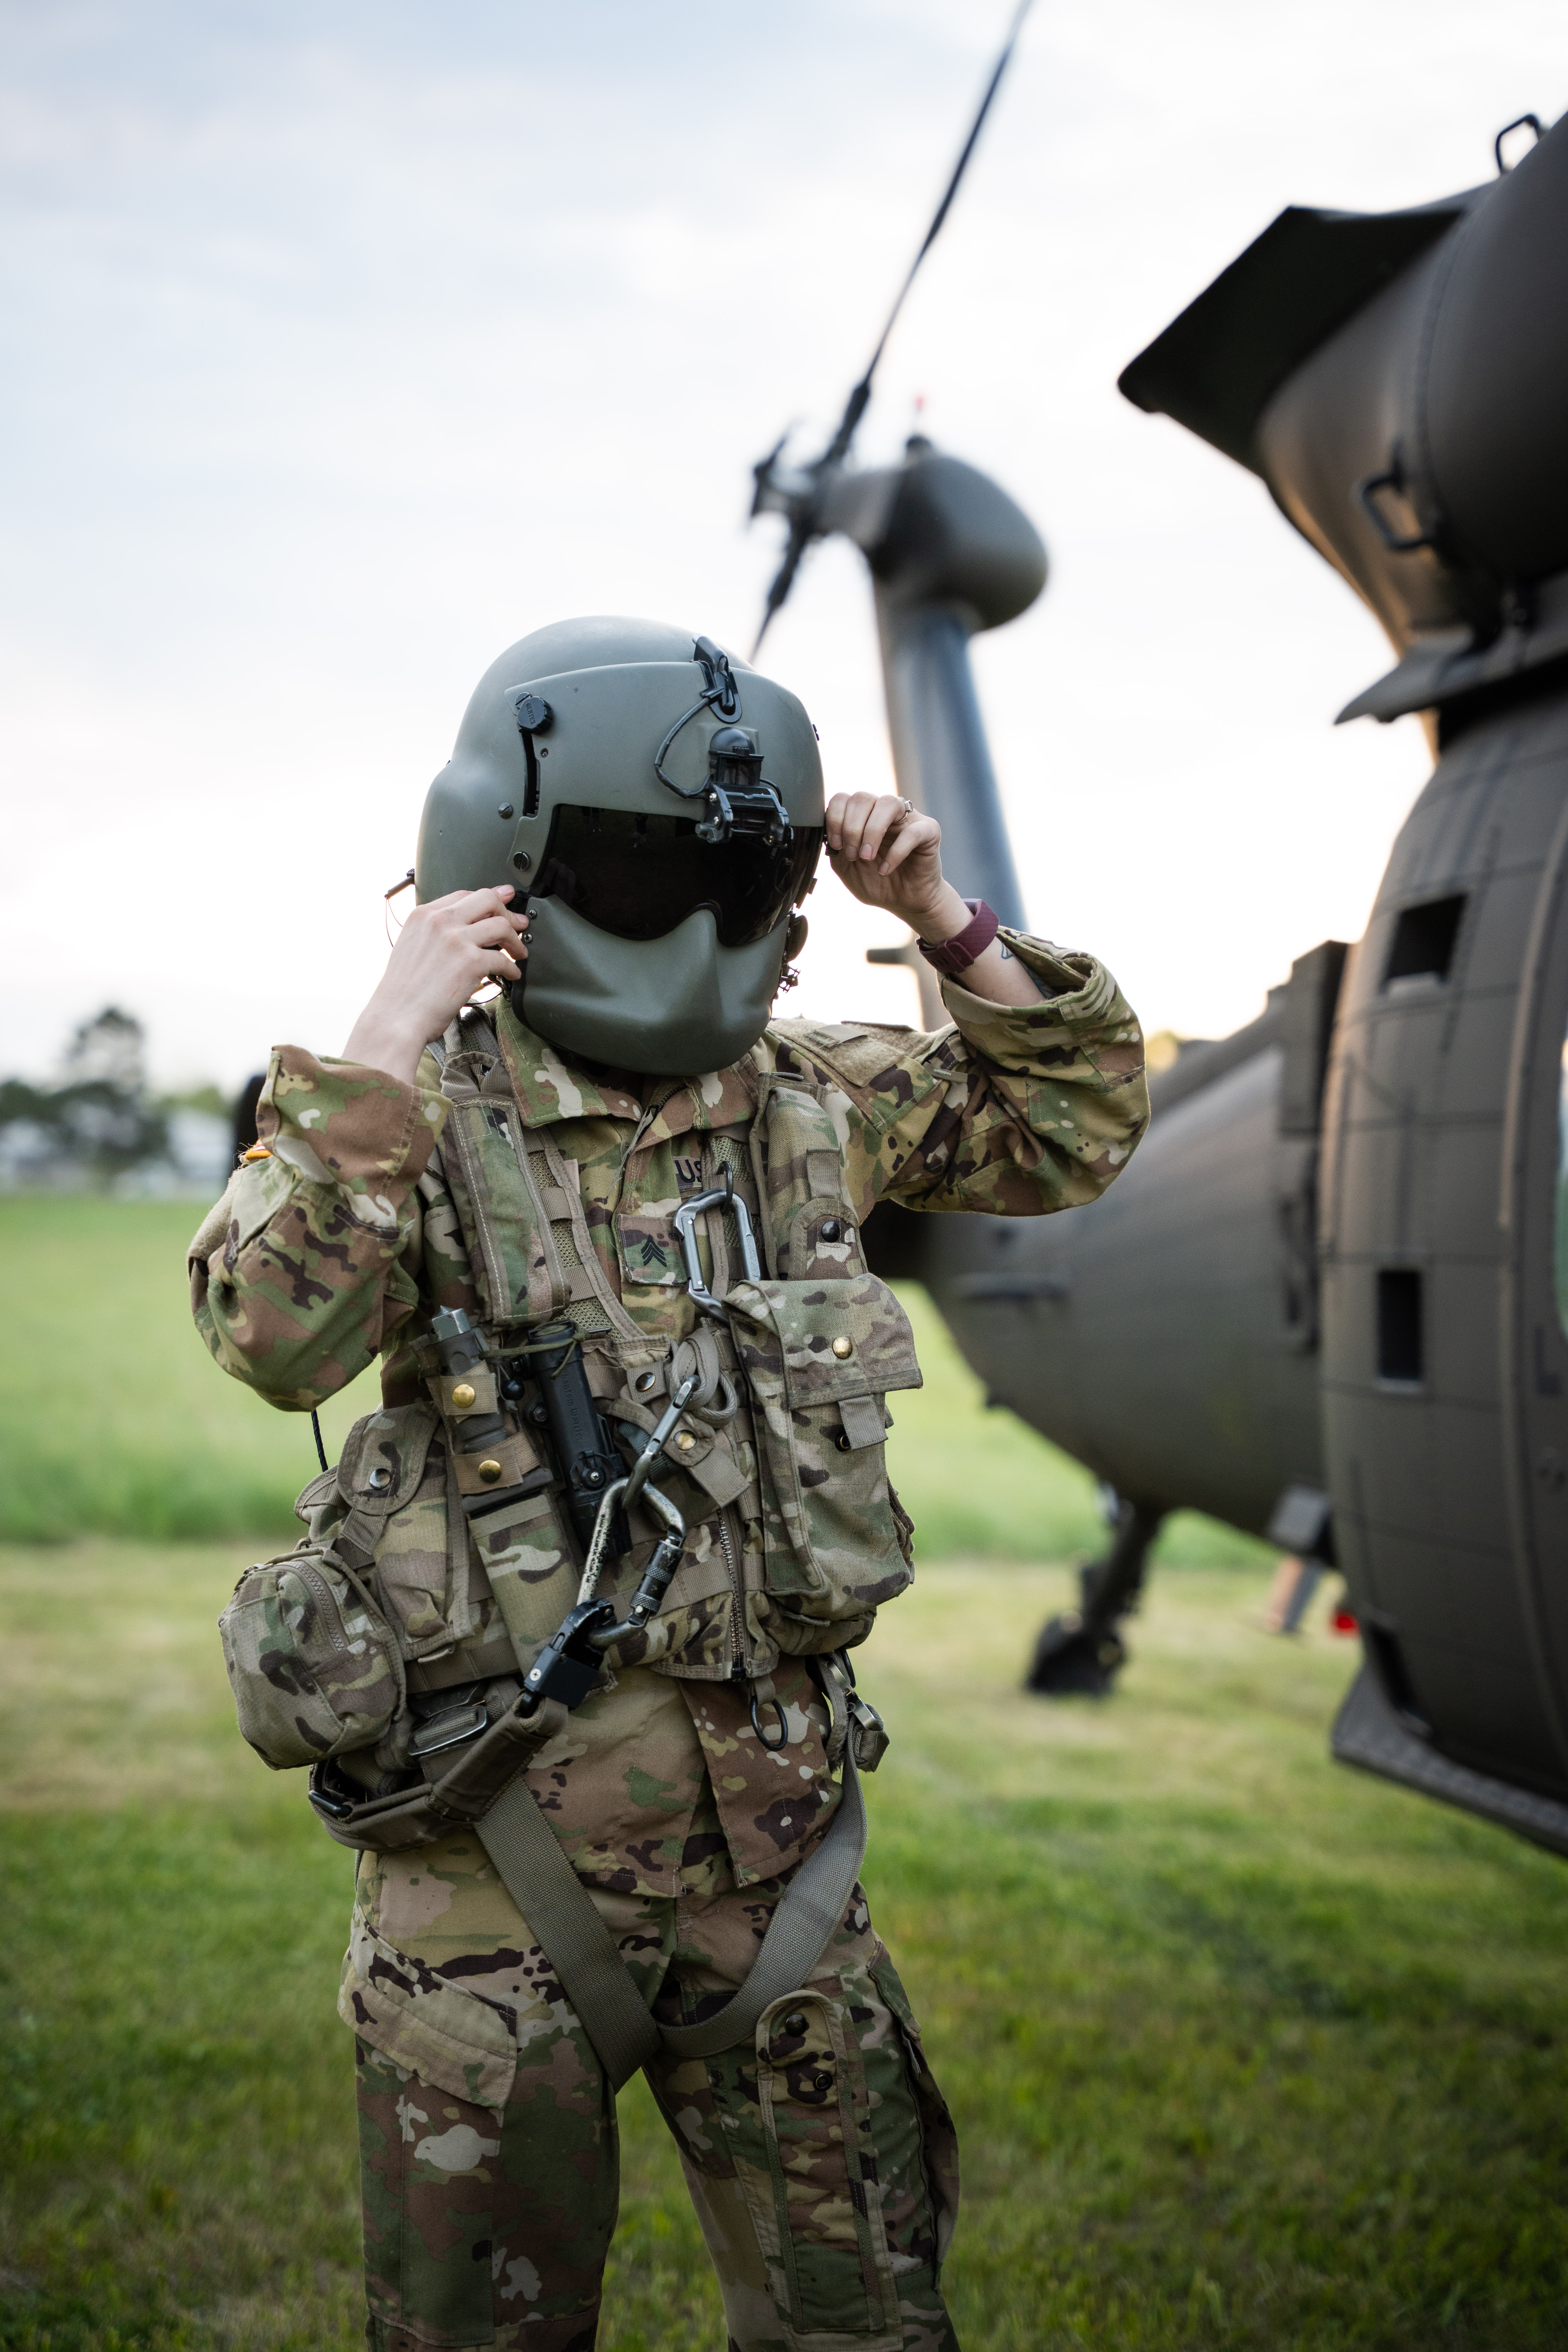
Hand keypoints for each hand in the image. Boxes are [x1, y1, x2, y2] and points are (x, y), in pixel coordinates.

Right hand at [343, 887, 527, 1083]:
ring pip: (501, 925)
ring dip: (515, 940)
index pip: (463, 895)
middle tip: (519, 924)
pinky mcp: (470, 962)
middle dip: (508, 911)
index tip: (503, 901)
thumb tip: (465, 931)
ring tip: (519, 953)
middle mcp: (440, 921)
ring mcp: (456, 939)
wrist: (396, 1017)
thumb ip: (434, 933)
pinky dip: (512, 968)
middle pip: (487, 899)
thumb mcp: (411, 946)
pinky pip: (503, 958)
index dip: (489, 898)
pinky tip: (511, 974)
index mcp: (423, 915)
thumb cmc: (403, 991)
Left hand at [825, 791, 969, 942]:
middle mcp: (884, 811)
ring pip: (888, 803)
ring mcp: (908, 817)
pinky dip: (895, 852)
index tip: (835, 845)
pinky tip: (885, 869)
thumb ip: (836, 850)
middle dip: (851, 828)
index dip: (835, 818)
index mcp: (863, 816)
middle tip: (853, 856)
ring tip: (867, 858)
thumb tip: (825, 835)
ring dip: (871, 832)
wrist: (906, 902)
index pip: (844, 799)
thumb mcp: (847, 869)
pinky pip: (912, 831)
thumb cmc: (878, 883)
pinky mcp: (929, 831)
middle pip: (862, 798)